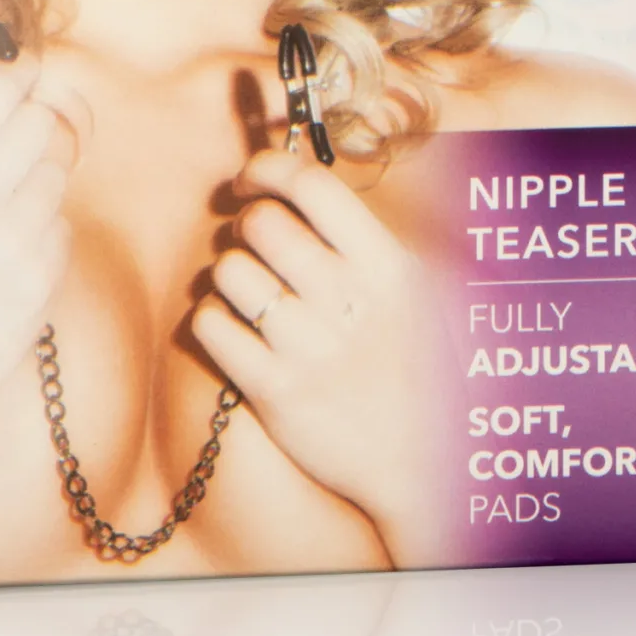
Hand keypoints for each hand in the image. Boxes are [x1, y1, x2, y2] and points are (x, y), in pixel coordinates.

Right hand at [0, 52, 82, 544]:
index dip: (14, 76)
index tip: (18, 73)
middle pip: (42, 126)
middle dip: (30, 123)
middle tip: (10, 138)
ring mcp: (13, 251)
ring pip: (57, 175)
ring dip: (36, 179)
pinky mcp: (38, 291)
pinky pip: (62, 231)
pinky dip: (43, 232)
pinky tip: (5, 251)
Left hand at [192, 147, 451, 568]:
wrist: (425, 466)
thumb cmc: (412, 368)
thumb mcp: (414, 292)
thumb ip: (362, 240)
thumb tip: (296, 184)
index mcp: (388, 267)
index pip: (314, 186)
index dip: (269, 169)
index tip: (251, 179)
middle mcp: (350, 301)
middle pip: (262, 223)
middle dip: (246, 225)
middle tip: (253, 244)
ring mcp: (310, 348)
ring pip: (228, 271)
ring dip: (227, 273)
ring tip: (247, 291)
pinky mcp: (274, 392)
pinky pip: (210, 326)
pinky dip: (211, 318)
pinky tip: (234, 329)